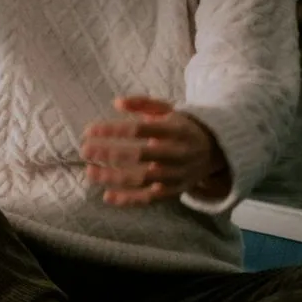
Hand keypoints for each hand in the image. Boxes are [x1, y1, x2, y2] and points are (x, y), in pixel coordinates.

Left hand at [81, 96, 230, 206]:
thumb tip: (116, 102)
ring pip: (143, 178)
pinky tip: (108, 197)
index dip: (113, 130)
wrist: (215, 150)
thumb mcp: (167, 109)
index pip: (140, 129)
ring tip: (90, 172)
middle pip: (140, 155)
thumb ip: (142, 104)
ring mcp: (177, 174)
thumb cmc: (181, 127)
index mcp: (176, 129)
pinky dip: (129, 199)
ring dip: (114, 178)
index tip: (88, 131)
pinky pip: (150, 198)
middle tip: (85, 151)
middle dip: (110, 154)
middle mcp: (178, 153)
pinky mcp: (175, 190)